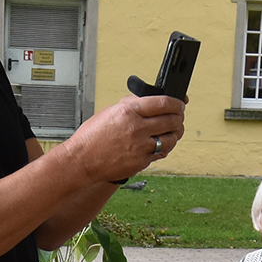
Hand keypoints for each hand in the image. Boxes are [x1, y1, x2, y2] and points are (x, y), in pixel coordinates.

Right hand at [63, 94, 185, 183]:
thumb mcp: (111, 111)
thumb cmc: (92, 137)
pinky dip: (163, 148)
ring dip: (175, 134)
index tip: (180, 103)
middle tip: (179, 117)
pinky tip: (161, 144)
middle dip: (179, 117)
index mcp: (129, 111)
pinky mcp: (141, 161)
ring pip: (171, 139)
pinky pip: (160, 153)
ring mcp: (140, 146)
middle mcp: (136, 128)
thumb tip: (149, 100)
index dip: (177, 102)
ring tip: (173, 132)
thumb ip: (131, 105)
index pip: (163, 102)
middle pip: (172, 120)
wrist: (82, 160)